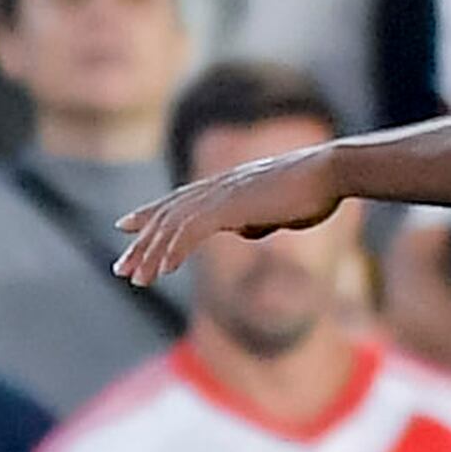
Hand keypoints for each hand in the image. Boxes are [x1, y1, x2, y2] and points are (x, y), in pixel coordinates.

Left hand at [115, 145, 342, 286]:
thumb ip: (256, 218)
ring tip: (137, 278)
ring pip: (172, 226)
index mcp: (225, 187)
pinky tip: (163, 271)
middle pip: (167, 215)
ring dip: (152, 255)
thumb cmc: (314, 190)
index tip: (126, 226)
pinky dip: (173, 251)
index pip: (177, 200)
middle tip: (121, 268)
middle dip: (142, 244)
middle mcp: (215, 187)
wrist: (328, 172)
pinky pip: (190, 231)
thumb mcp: (279, 209)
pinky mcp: (228, 206)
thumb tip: (244, 229)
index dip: (150, 214)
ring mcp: (220, 195)